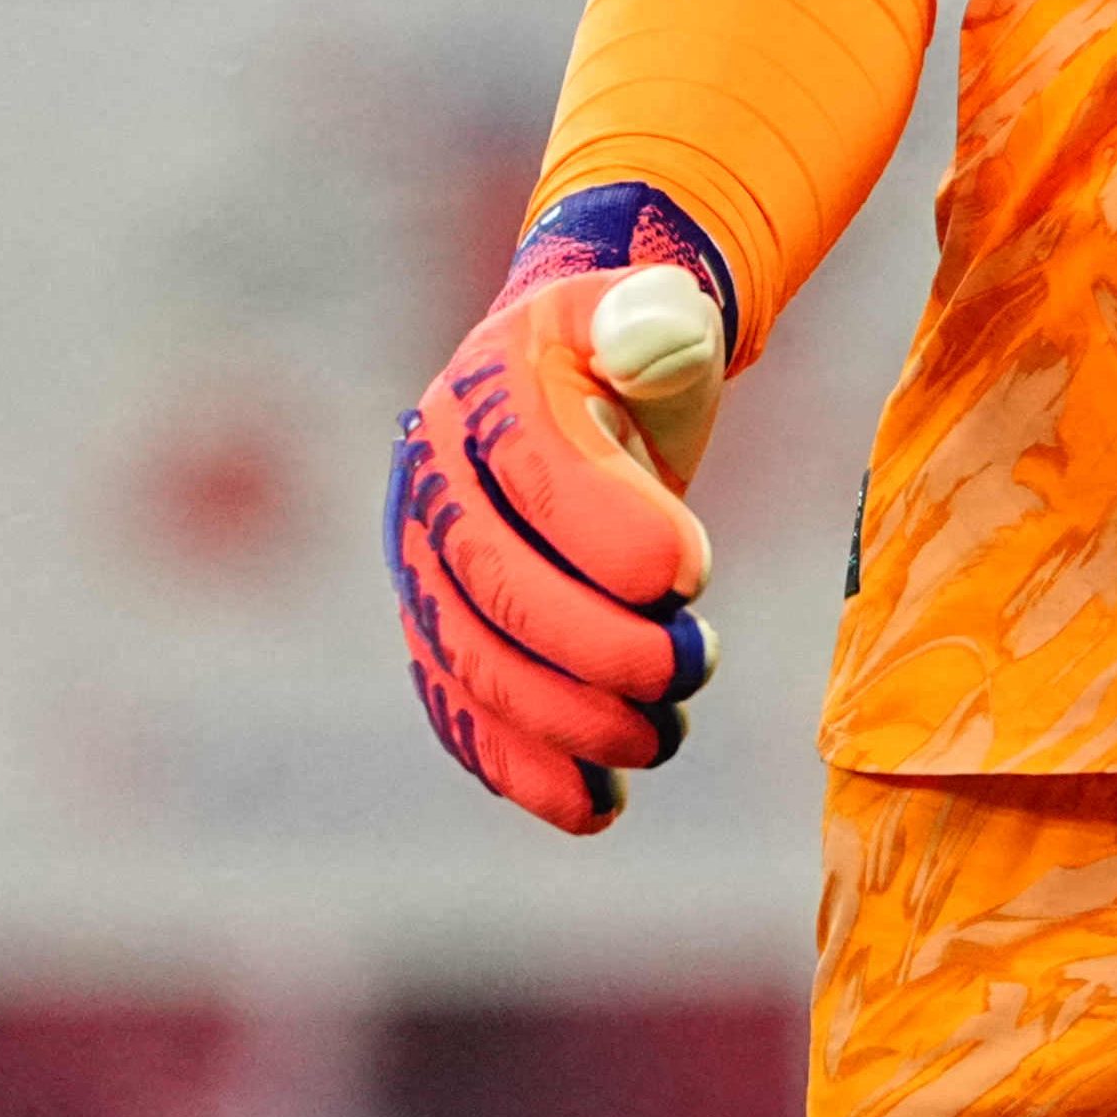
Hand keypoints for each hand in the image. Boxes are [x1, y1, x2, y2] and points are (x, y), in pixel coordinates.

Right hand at [385, 188, 737, 831]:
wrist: (575, 387)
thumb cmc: (634, 352)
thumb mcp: (659, 312)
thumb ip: (661, 317)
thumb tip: (656, 334)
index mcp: (489, 389)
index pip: (536, 473)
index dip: (610, 532)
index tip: (692, 571)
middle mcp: (432, 480)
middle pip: (495, 587)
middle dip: (598, 647)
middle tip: (693, 665)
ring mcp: (423, 565)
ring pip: (473, 665)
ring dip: (569, 721)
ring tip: (664, 734)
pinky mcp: (439, 632)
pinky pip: (462, 711)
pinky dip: (522, 770)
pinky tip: (598, 804)